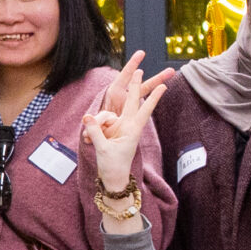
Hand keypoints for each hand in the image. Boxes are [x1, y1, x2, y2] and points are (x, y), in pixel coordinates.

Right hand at [78, 51, 171, 194]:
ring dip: (98, 123)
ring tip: (90, 140)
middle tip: (139, 70)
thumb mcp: (103, 149)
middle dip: (135, 87)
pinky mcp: (111, 130)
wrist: (112, 179)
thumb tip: (87, 116)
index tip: (163, 86)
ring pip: (108, 114)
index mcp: (132, 130)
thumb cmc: (113, 166)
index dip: (153, 98)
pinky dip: (94, 128)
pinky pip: (101, 121)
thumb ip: (95, 131)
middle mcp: (128, 126)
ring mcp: (119, 127)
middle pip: (132, 103)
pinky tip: (88, 140)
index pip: (144, 110)